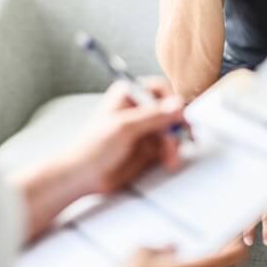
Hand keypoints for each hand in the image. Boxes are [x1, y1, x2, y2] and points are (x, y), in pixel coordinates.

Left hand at [70, 79, 186, 195]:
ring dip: (175, 144)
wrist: (83, 176)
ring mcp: (144, 129)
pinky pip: (167, 147)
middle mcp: (138, 110)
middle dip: (177, 127)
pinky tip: (169, 162)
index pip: (160, 89)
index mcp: (128, 94)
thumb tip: (177, 105)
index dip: (172, 102)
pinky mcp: (147, 148)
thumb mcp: (124, 128)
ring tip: (171, 157)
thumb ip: (153, 116)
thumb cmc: (93, 148)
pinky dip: (171, 154)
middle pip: (169, 111)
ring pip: (171, 131)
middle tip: (184, 139)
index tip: (179, 117)